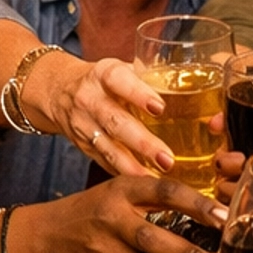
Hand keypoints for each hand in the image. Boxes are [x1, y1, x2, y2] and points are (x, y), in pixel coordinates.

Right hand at [11, 175, 225, 252]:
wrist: (49, 236)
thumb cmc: (96, 213)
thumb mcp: (120, 193)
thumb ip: (155, 200)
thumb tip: (209, 215)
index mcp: (122, 190)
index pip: (165, 192)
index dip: (198, 204)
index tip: (224, 217)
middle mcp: (110, 217)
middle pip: (154, 237)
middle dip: (189, 252)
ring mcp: (100, 249)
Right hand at [24, 50, 174, 177]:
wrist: (58, 91)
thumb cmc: (104, 81)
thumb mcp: (121, 69)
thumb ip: (151, 78)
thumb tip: (193, 94)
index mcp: (103, 74)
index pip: (119, 80)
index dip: (138, 94)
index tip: (159, 108)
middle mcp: (89, 99)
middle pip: (115, 122)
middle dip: (142, 143)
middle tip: (167, 159)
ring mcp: (83, 125)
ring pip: (108, 147)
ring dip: (133, 166)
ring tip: (156, 178)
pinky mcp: (83, 145)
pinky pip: (104, 161)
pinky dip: (123, 174)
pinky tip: (143, 183)